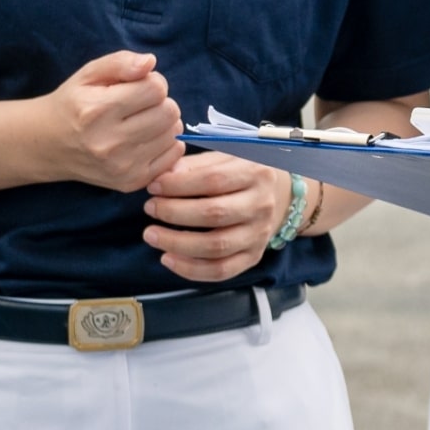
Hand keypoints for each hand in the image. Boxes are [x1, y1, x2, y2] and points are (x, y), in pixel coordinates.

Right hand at [38, 51, 184, 191]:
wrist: (48, 146)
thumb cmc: (72, 104)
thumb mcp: (88, 74)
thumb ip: (120, 62)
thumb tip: (150, 62)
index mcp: (98, 110)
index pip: (156, 89)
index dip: (152, 82)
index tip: (138, 86)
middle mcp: (110, 142)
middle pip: (169, 112)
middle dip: (160, 102)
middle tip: (141, 105)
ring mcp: (122, 166)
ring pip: (173, 133)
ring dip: (164, 122)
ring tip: (141, 121)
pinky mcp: (131, 182)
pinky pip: (174, 156)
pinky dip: (166, 143)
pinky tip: (146, 139)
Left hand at [144, 152, 292, 282]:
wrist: (280, 195)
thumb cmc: (242, 173)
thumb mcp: (224, 158)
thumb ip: (194, 166)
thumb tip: (161, 179)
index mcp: (255, 173)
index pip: (213, 180)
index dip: (179, 185)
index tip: (153, 187)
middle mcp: (261, 204)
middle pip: (214, 214)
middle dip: (174, 213)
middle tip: (149, 209)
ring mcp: (259, 234)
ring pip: (216, 247)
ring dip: (177, 244)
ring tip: (152, 235)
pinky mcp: (253, 257)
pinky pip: (221, 271)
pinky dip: (190, 269)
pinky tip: (168, 259)